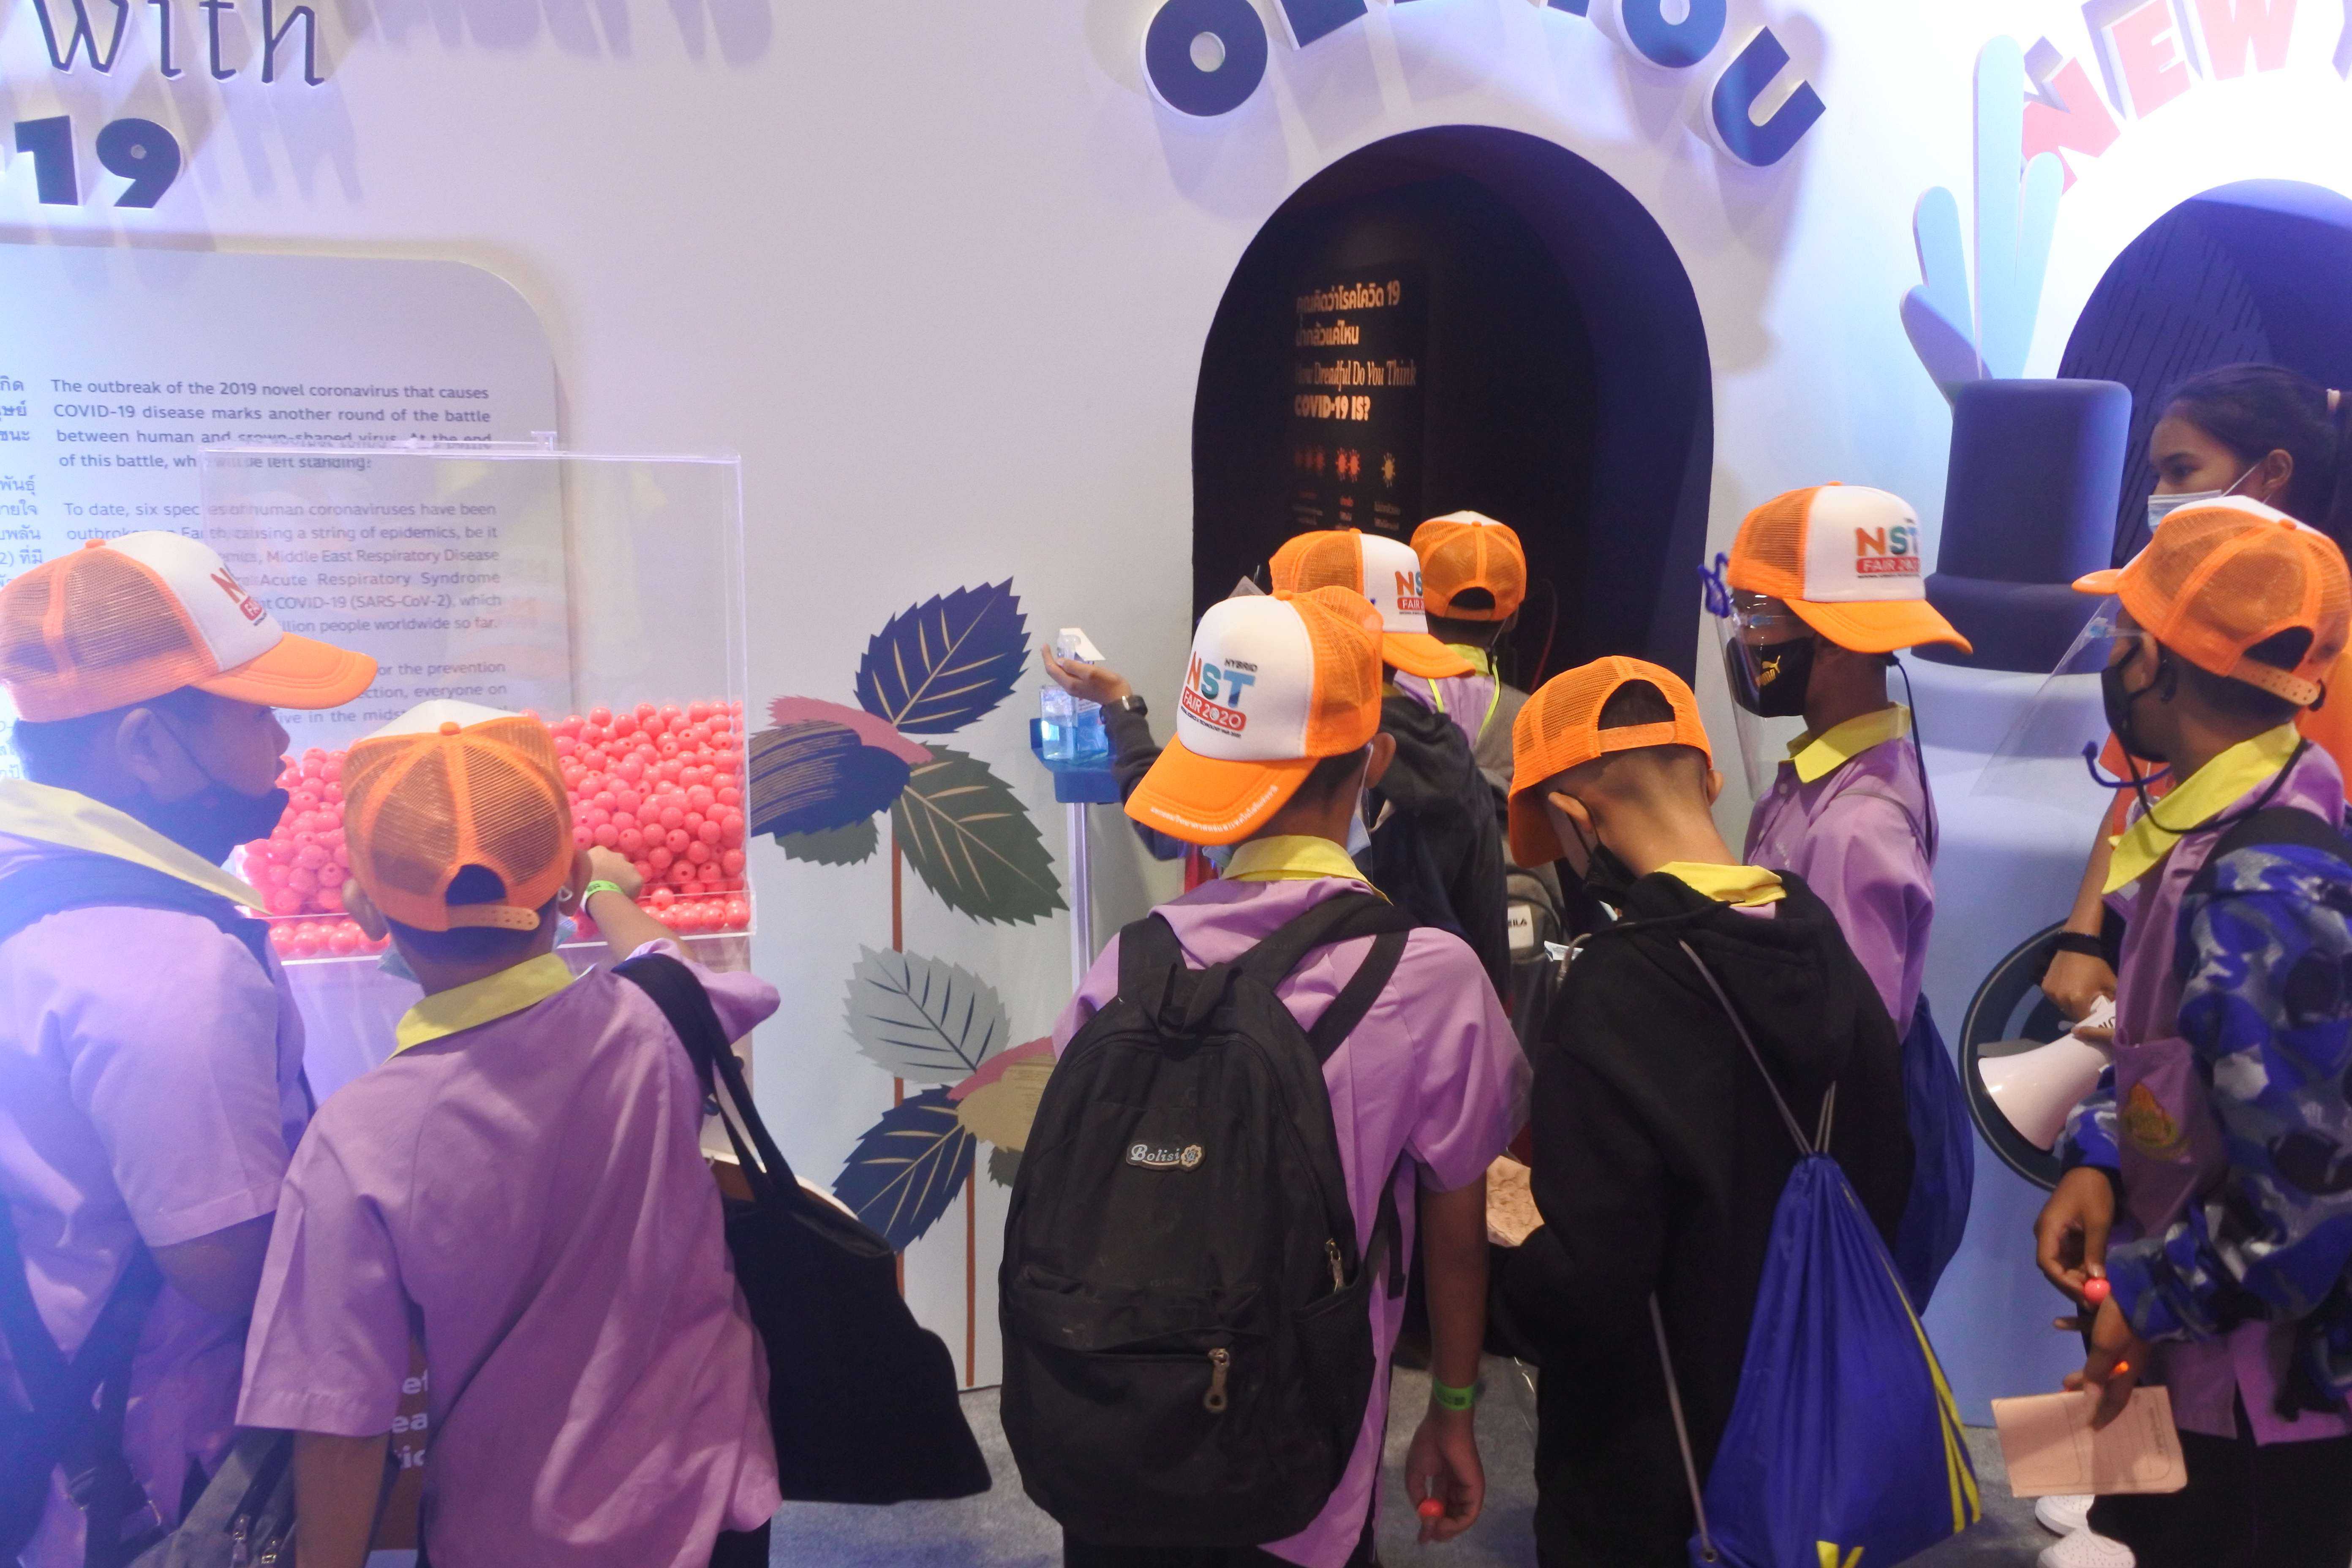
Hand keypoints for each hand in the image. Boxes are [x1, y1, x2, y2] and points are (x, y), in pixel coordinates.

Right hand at [584, 846, 642, 900]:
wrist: (598, 894)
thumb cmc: (581, 883)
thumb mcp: (574, 868)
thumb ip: (579, 863)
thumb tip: (579, 862)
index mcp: (599, 851)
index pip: (600, 856)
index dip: (599, 866)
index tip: (596, 875)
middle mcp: (617, 855)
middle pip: (616, 862)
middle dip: (613, 870)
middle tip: (606, 883)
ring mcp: (630, 866)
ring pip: (627, 872)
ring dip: (623, 879)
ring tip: (615, 891)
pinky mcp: (638, 878)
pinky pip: (634, 884)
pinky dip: (631, 889)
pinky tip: (623, 896)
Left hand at [1039, 646, 1131, 705]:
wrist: (1118, 700)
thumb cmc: (1107, 684)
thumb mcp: (1091, 672)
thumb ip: (1074, 667)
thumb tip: (1059, 661)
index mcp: (1070, 683)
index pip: (1052, 669)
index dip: (1047, 657)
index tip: (1045, 645)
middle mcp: (1069, 687)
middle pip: (1054, 673)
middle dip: (1049, 660)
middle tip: (1046, 648)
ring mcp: (1075, 689)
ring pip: (1060, 675)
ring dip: (1055, 665)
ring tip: (1053, 654)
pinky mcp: (1081, 688)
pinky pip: (1067, 677)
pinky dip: (1063, 669)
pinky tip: (1066, 663)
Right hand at [1403, 1404, 1483, 1542]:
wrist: (1443, 1426)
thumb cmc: (1428, 1444)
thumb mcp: (1414, 1473)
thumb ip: (1417, 1494)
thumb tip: (1422, 1514)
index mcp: (1445, 1480)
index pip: (1440, 1507)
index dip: (1430, 1523)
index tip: (1421, 1536)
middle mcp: (1458, 1487)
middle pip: (1452, 1515)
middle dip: (1439, 1530)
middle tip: (1427, 1537)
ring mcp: (1468, 1489)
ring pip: (1461, 1518)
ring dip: (1447, 1530)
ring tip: (1433, 1532)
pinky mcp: (1476, 1489)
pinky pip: (1469, 1514)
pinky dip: (1457, 1525)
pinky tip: (1442, 1526)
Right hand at [2035, 1166, 2115, 1308]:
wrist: (2091, 1169)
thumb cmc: (2093, 1193)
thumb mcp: (2097, 1222)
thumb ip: (2094, 1251)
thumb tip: (2096, 1279)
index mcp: (2048, 1229)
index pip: (2047, 1263)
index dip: (2064, 1282)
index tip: (2085, 1294)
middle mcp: (2045, 1234)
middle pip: (2052, 1267)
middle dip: (2072, 1284)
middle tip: (2094, 1299)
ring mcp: (2054, 1235)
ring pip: (2061, 1264)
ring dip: (2078, 1277)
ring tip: (2098, 1290)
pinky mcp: (2064, 1235)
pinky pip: (2068, 1257)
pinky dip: (2081, 1268)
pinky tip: (2096, 1276)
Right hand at [2043, 949, 2116, 1022]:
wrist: (2077, 946)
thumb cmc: (2095, 965)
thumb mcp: (2110, 982)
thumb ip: (2114, 999)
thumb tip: (2117, 1012)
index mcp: (2078, 1000)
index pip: (2083, 1019)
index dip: (2090, 1018)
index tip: (2094, 1014)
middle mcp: (2062, 999)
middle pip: (2071, 1014)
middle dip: (2079, 1012)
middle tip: (2086, 1006)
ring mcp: (2051, 993)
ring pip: (2061, 1006)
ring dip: (2068, 1005)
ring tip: (2076, 996)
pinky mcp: (2045, 987)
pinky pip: (2054, 998)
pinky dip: (2060, 996)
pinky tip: (2067, 988)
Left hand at [2063, 1296, 2149, 1428]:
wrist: (2143, 1286)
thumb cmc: (2124, 1321)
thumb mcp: (2106, 1348)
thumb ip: (2097, 1372)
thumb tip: (2091, 1400)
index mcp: (2127, 1369)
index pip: (2116, 1400)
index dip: (2104, 1415)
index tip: (2092, 1428)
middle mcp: (2126, 1357)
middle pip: (2105, 1380)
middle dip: (2087, 1390)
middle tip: (2068, 1395)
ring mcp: (2122, 1338)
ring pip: (2098, 1357)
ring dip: (2082, 1367)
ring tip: (2062, 1376)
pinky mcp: (2116, 1318)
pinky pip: (2093, 1326)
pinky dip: (2076, 1327)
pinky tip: (2057, 1323)